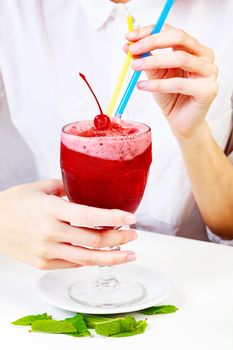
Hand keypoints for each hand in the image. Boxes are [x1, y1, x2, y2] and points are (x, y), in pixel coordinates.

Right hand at [0, 180, 136, 268]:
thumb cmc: (13, 203)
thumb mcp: (39, 188)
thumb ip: (65, 187)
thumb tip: (84, 189)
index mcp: (51, 210)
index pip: (90, 216)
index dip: (114, 218)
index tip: (131, 218)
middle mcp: (51, 232)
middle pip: (94, 241)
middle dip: (119, 239)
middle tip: (134, 235)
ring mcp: (47, 251)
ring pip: (87, 259)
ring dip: (112, 258)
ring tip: (129, 255)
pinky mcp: (44, 264)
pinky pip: (73, 264)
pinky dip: (91, 261)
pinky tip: (103, 257)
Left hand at [126, 24, 217, 139]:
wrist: (182, 122)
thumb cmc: (171, 97)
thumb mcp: (155, 74)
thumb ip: (146, 59)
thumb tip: (128, 45)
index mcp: (193, 48)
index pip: (172, 31)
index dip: (149, 31)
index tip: (129, 37)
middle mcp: (205, 56)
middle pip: (179, 38)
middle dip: (152, 41)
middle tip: (132, 49)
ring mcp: (209, 72)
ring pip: (180, 58)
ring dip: (153, 61)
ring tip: (135, 66)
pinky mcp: (208, 90)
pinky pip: (179, 83)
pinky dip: (158, 84)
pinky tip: (142, 85)